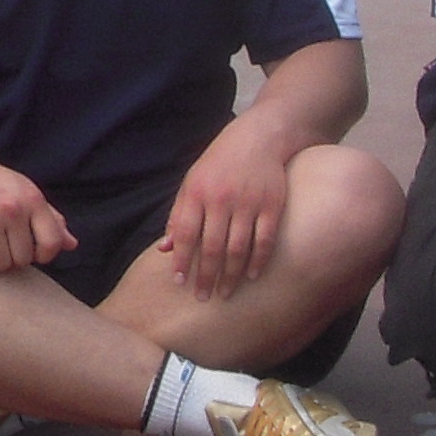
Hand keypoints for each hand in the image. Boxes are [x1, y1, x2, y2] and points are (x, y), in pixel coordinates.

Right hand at [0, 147, 73, 272]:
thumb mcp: (23, 192)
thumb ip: (50, 219)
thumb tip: (72, 245)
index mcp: (32, 198)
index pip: (51, 242)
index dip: (43, 255)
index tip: (32, 252)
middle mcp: (12, 207)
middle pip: (22, 258)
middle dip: (11, 256)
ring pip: (0, 263)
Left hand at [159, 128, 289, 299]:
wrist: (259, 138)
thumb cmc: (219, 164)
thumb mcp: (192, 182)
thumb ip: (178, 215)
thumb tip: (163, 249)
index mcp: (197, 192)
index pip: (184, 233)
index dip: (180, 259)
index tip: (178, 282)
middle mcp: (221, 199)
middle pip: (211, 246)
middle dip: (205, 276)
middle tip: (202, 297)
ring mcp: (248, 202)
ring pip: (238, 248)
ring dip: (231, 275)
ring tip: (224, 293)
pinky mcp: (272, 205)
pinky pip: (265, 240)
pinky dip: (259, 261)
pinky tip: (253, 277)